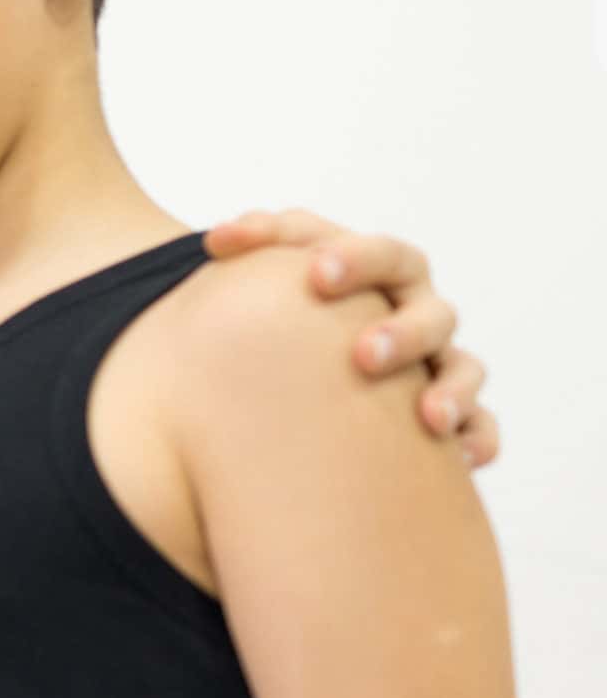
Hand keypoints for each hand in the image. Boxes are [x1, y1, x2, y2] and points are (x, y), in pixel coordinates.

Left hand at [204, 210, 496, 466]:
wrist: (299, 358)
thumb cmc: (282, 308)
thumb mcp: (266, 276)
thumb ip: (248, 246)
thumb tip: (216, 239)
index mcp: (380, 274)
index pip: (380, 255)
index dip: (354, 259)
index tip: (314, 273)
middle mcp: (417, 313)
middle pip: (431, 313)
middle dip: (403, 333)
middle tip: (364, 356)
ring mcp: (437, 364)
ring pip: (463, 369)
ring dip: (451, 389)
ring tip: (428, 417)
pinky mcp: (450, 415)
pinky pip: (480, 428)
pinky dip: (477, 439)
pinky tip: (458, 458)